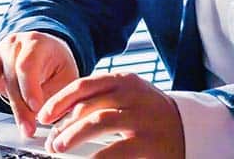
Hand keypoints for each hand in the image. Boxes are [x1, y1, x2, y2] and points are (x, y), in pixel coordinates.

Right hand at [0, 31, 78, 136]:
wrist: (42, 49)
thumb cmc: (55, 64)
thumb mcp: (66, 74)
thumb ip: (59, 94)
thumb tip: (46, 118)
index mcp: (34, 43)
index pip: (27, 64)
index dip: (29, 87)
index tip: (36, 108)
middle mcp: (11, 46)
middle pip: (9, 77)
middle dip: (18, 107)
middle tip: (27, 130)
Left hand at [38, 72, 183, 158]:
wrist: (189, 129)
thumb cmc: (151, 114)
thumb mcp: (130, 96)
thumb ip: (101, 98)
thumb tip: (61, 117)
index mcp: (125, 81)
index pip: (84, 85)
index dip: (59, 100)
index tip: (44, 115)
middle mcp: (133, 97)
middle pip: (87, 106)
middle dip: (63, 125)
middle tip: (51, 141)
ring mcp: (141, 120)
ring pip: (97, 122)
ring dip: (72, 136)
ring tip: (59, 148)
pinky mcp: (147, 144)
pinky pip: (113, 152)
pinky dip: (93, 158)